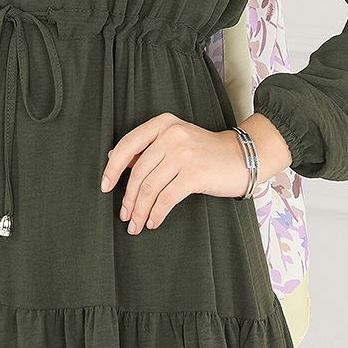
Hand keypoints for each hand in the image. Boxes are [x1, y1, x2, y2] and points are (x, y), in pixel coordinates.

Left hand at [99, 113, 249, 233]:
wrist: (242, 157)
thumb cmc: (205, 151)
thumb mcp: (176, 140)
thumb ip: (148, 148)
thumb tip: (114, 159)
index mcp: (163, 124)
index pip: (127, 144)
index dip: (112, 168)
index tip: (105, 186)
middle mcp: (172, 135)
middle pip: (138, 172)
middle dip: (128, 198)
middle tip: (124, 215)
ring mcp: (184, 154)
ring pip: (150, 187)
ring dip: (140, 211)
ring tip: (136, 224)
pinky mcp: (195, 174)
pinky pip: (166, 198)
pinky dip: (156, 213)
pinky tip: (153, 221)